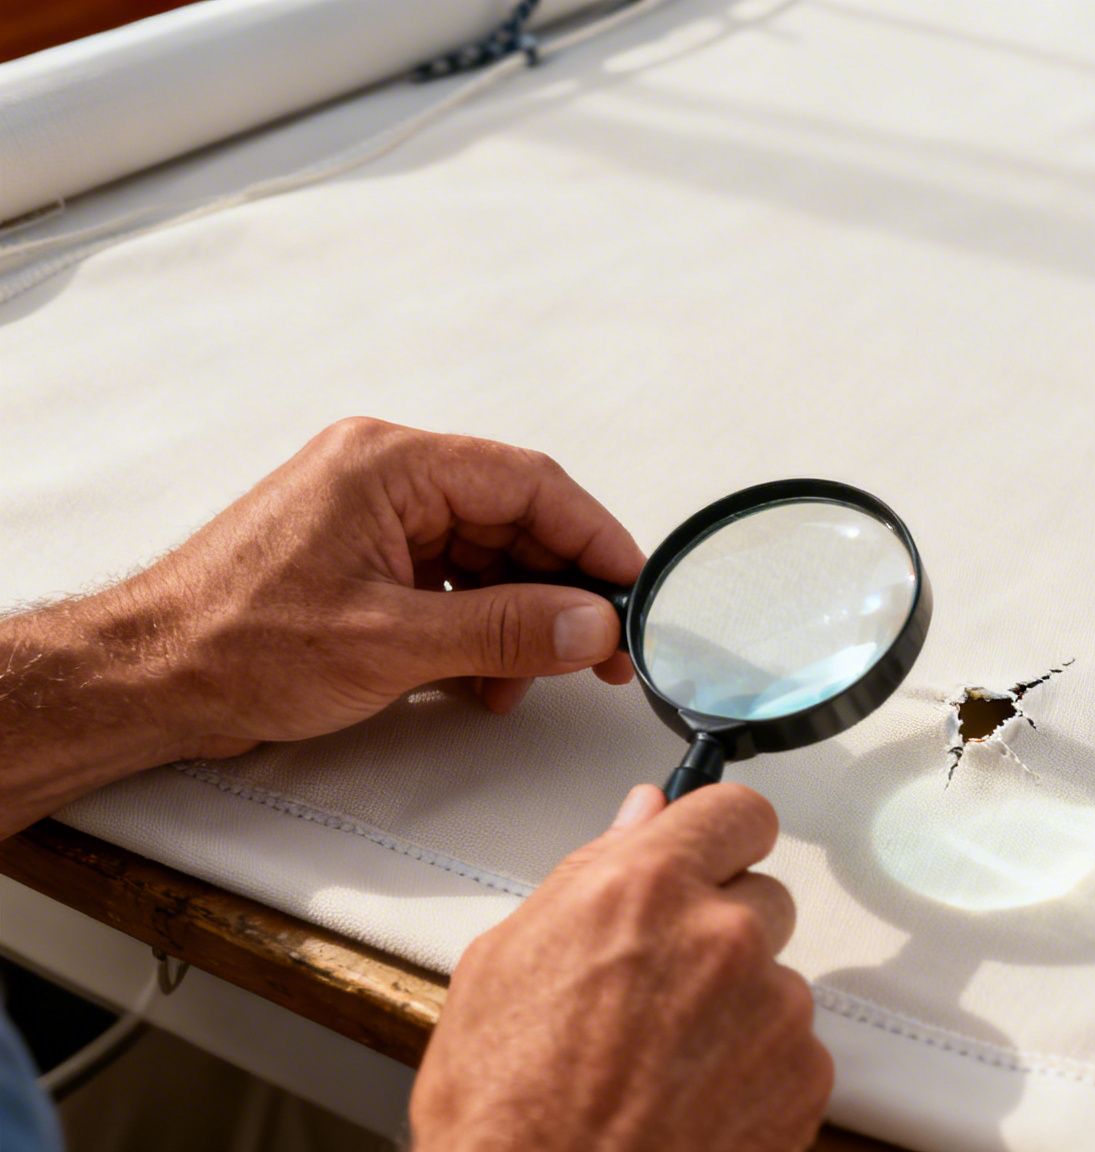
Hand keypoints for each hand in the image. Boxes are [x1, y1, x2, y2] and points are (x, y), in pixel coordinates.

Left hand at [0, 417, 644, 834]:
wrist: (144, 680)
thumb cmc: (232, 644)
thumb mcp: (392, 643)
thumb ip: (506, 630)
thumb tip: (590, 623)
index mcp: (390, 465)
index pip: (529, 485)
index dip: (594, 538)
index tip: (633, 589)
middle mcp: (383, 477)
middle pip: (511, 521)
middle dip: (559, 591)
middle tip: (601, 648)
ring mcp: (370, 518)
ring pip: (483, 559)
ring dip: (516, 621)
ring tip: (524, 680)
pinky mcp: (360, 560)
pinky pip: (447, 583)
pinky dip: (475, 631)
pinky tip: (481, 679)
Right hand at [411, 783, 831, 1151]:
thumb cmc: (503, 1108)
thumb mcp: (506, 961)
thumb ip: (591, 873)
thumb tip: (641, 817)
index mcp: (647, 890)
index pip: (737, 811)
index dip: (721, 838)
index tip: (714, 858)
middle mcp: (722, 938)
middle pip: (763, 897)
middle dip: (722, 932)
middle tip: (661, 990)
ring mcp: (773, 1010)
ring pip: (776, 980)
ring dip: (738, 1008)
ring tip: (662, 1064)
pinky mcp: (803, 1078)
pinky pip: (794, 1049)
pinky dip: (757, 1071)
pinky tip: (693, 1101)